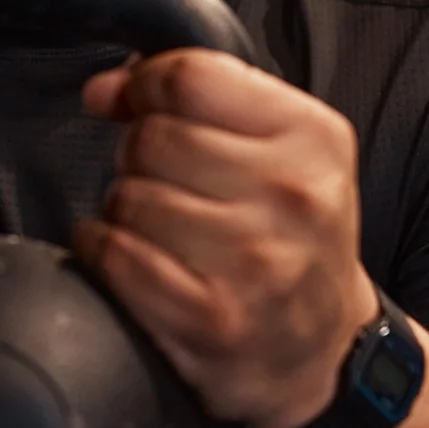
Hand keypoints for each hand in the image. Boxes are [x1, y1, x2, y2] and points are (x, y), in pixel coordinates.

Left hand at [74, 50, 378, 427]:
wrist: (324, 350)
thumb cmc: (292, 238)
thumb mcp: (282, 148)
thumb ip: (201, 97)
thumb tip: (104, 89)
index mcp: (313, 138)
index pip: (190, 77)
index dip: (145, 86)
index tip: (138, 103)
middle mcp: (292, 195)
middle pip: (152, 138)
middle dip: (139, 157)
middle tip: (169, 186)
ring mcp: (253, 261)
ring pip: (128, 197)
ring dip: (127, 211)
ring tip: (166, 231)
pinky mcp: (210, 318)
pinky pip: (114, 254)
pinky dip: (107, 252)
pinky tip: (141, 261)